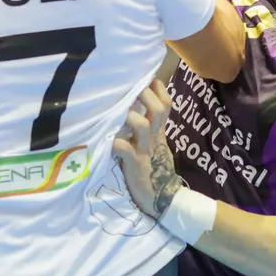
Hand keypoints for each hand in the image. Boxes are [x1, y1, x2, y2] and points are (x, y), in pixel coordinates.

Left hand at [112, 80, 181, 218]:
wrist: (161, 198)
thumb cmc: (153, 169)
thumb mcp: (154, 144)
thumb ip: (149, 126)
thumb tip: (136, 106)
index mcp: (159, 132)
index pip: (166, 104)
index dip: (158, 88)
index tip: (147, 76)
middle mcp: (154, 137)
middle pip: (158, 109)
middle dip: (145, 95)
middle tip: (131, 88)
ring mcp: (146, 150)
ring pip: (143, 125)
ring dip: (130, 115)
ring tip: (120, 112)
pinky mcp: (136, 165)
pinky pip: (126, 150)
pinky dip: (116, 143)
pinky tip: (109, 140)